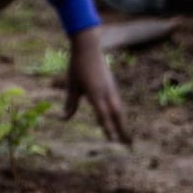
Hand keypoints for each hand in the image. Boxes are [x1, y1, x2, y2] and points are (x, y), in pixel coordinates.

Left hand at [63, 29, 129, 144]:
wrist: (88, 47)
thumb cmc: (77, 66)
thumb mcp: (71, 85)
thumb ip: (70, 103)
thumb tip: (64, 118)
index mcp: (96, 94)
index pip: (103, 115)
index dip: (108, 128)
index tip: (112, 142)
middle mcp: (107, 92)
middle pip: (117, 115)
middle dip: (122, 130)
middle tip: (128, 145)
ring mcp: (111, 88)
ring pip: (119, 109)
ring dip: (122, 123)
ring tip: (126, 136)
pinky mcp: (112, 85)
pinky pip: (117, 102)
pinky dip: (119, 113)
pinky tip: (119, 119)